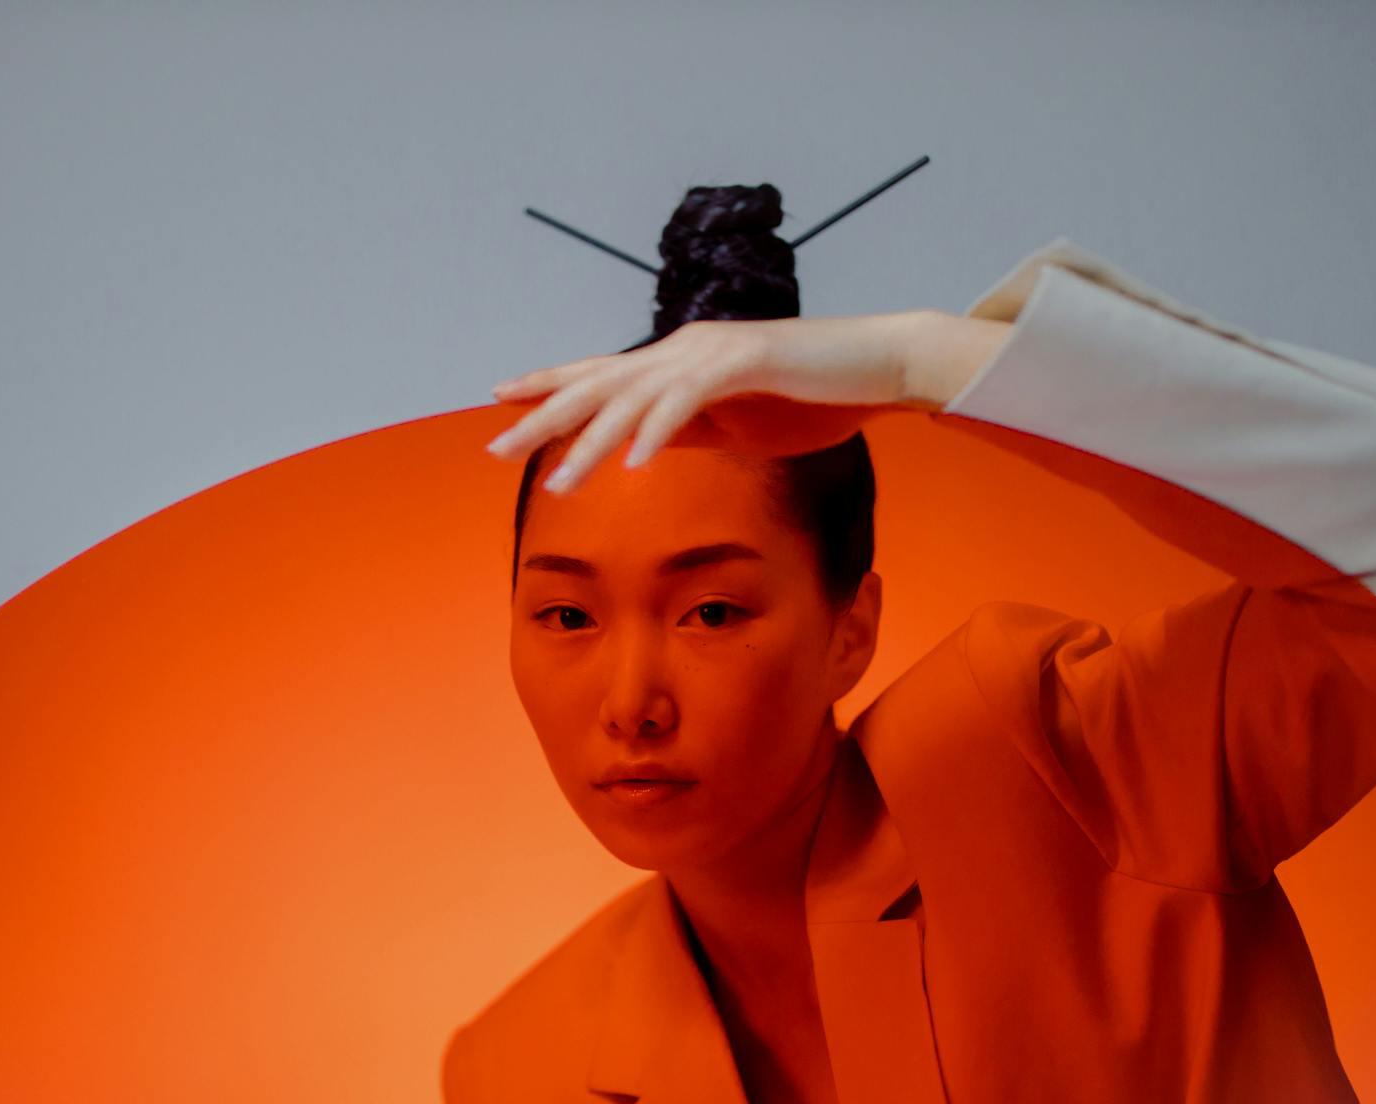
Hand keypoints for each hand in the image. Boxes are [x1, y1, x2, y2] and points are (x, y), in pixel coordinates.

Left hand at [484, 309, 1009, 492]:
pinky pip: (688, 401)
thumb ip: (686, 426)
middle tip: (495, 446)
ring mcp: (711, 351)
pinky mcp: (745, 361)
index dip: (547, 384)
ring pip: (633, 397)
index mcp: (678, 361)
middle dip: (542, 415)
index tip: (498, 398)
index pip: (598, 372)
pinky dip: (657, 432)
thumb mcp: (735, 422)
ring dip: (592, 442)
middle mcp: (683, 348)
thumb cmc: (813, 397)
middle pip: (597, 383)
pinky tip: (633, 463)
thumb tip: (640, 445)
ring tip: (559, 482)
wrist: (879, 368)